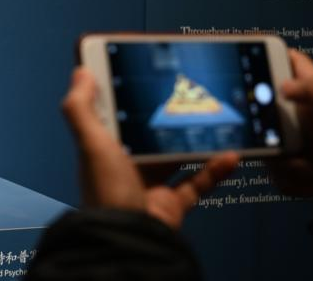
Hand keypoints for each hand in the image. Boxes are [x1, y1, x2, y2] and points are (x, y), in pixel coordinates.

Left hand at [61, 66, 238, 229]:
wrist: (129, 240)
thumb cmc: (106, 191)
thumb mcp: (91, 143)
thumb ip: (81, 108)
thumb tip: (81, 71)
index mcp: (103, 150)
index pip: (114, 116)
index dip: (125, 95)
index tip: (144, 74)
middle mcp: (125, 167)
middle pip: (147, 134)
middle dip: (166, 116)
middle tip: (187, 92)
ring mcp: (150, 186)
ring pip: (175, 156)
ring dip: (194, 140)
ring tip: (212, 118)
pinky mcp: (172, 205)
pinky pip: (197, 183)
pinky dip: (215, 170)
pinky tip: (231, 154)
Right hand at [268, 49, 312, 196]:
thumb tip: (283, 84)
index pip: (293, 63)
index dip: (273, 54)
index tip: (248, 57)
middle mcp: (302, 114)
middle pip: (267, 105)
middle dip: (266, 123)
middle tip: (275, 136)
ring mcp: (294, 141)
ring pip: (265, 138)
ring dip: (281, 156)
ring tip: (305, 165)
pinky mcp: (289, 165)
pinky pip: (272, 165)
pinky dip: (287, 175)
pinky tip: (308, 178)